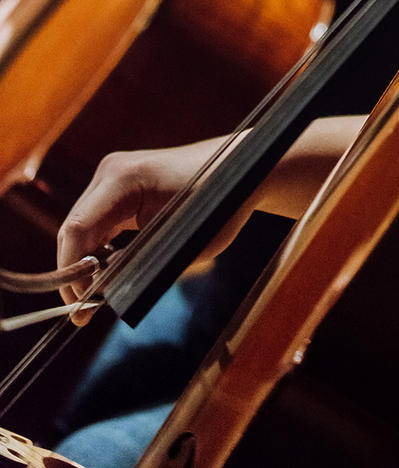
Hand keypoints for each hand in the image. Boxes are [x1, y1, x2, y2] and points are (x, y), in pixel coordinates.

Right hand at [56, 137, 230, 321]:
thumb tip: (98, 293)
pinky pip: (98, 220)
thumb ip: (133, 268)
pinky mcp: (121, 184)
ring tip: (95, 298)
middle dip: (76, 271)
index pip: (77, 230)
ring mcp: (115, 175)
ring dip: (86, 261)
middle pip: (75, 229)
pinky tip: (108, 272)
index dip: (72, 272)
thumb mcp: (177, 247)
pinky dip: (98, 247)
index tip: (80, 307)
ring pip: (83, 226)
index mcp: (123, 179)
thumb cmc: (217, 206)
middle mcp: (112, 171)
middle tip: (84, 312)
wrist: (241, 171)